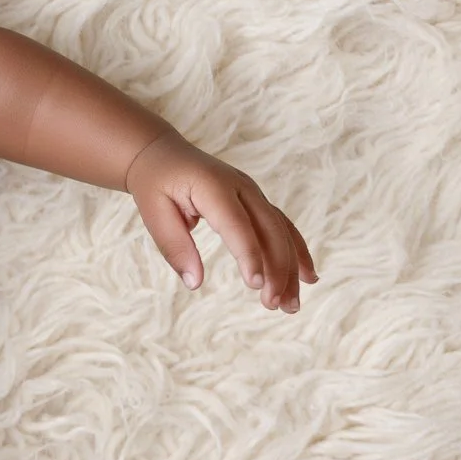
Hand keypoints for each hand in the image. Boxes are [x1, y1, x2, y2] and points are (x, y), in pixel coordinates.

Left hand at [125, 133, 317, 311]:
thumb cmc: (155, 184)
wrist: (162, 154)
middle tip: (274, 305)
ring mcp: (253, 193)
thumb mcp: (153, 213)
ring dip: (291, 268)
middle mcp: (241, 187)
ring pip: (282, 231)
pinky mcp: (257, 201)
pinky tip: (307, 278)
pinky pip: (282, 227)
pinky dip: (296, 252)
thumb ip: (174, 247)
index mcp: (213, 186)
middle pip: (269, 229)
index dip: (249, 255)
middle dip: (277, 269)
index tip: (256, 286)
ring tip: (291, 305)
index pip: (237, 224)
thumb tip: (194, 283)